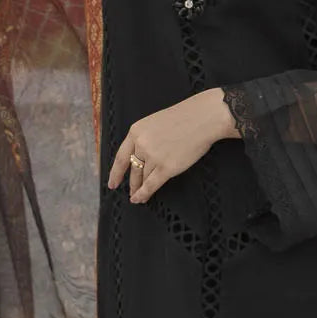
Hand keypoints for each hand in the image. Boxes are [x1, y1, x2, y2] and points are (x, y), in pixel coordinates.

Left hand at [107, 87, 238, 202]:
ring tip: (138, 196)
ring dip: (139, 188)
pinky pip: (151, 185)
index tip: (112, 182)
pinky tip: (140, 199)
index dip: (115, 172)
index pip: (121, 157)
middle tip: (130, 190)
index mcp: (136, 131)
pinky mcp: (166, 168)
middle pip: (132, 169)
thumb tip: (140, 157)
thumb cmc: (185, 118)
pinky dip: (144, 194)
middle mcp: (141, 144)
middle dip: (131, 182)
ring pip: (142, 177)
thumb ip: (145, 138)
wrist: (203, 118)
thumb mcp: (155, 123)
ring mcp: (153, 157)